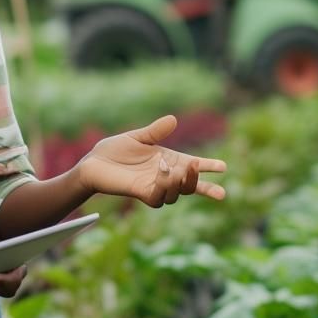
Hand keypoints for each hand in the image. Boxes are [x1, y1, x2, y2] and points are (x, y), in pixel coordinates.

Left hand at [78, 114, 226, 207]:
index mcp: (168, 161)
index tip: (224, 166)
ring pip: (177, 193)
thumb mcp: (138, 137)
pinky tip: (164, 174)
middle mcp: (164, 177)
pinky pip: (158, 198)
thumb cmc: (115, 150)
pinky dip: (164, 187)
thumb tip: (173, 119)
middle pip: (190, 186)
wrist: (94, 161)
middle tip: (199, 168)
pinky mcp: (141, 193)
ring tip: (179, 169)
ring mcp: (154, 187)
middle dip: (201, 183)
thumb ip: (156, 131)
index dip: (208, 167)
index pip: (193, 167)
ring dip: (181, 182)